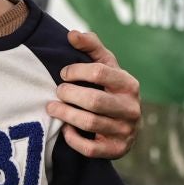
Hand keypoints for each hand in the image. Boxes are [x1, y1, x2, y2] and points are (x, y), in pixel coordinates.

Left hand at [48, 31, 140, 159]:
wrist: (126, 123)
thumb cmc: (110, 88)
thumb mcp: (105, 65)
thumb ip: (91, 46)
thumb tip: (72, 34)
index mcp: (129, 84)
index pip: (99, 72)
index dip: (76, 71)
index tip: (63, 73)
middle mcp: (131, 108)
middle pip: (94, 100)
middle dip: (69, 95)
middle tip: (57, 92)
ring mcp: (126, 130)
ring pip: (90, 123)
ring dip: (66, 115)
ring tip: (52, 108)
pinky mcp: (117, 150)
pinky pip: (90, 149)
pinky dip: (73, 139)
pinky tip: (66, 129)